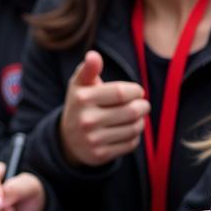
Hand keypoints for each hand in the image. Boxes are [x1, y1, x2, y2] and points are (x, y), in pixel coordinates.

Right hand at [59, 52, 149, 167]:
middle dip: (143, 106)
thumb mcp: (80, 84)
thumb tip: (93, 56)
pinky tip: (129, 130)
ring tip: (137, 116)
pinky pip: (130, 144)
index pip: (122, 93)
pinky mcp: (100, 154)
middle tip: (143, 104)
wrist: (68, 139)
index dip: (136, 91)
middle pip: (131, 111)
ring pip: (133, 128)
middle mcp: (86, 119)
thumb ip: (88, 68)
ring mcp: (92, 139)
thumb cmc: (80, 104)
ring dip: (141, 121)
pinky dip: (134, 136)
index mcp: (82, 98)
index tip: (137, 91)